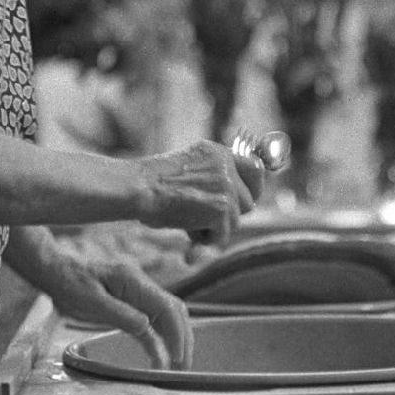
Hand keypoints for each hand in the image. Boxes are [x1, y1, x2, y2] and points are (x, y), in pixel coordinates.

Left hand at [40, 254, 192, 369]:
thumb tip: (147, 327)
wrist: (57, 272)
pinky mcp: (130, 303)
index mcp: (134, 282)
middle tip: (182, 368)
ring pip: (167, 316)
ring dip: (175, 339)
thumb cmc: (71, 284)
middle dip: (183, 338)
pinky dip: (160, 339)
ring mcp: (137, 294)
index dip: (176, 333)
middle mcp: (141, 286)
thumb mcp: (91, 302)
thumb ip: (120, 314)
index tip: (176, 358)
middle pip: (174, 311)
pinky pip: (152, 321)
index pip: (166, 307)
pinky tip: (160, 355)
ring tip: (177, 365)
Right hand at [135, 139, 264, 245]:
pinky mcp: (222, 207)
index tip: (248, 199)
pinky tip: (186, 231)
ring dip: (214, 228)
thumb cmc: (153, 185)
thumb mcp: (189, 170)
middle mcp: (226, 165)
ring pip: (235, 221)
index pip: (255, 167)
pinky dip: (205, 241)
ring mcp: (226, 186)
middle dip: (231, 214)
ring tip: (186, 220)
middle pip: (249, 200)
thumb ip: (213, 178)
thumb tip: (234, 204)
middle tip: (206, 218)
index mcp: (217, 153)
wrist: (139, 188)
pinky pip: (223, 236)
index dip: (254, 186)